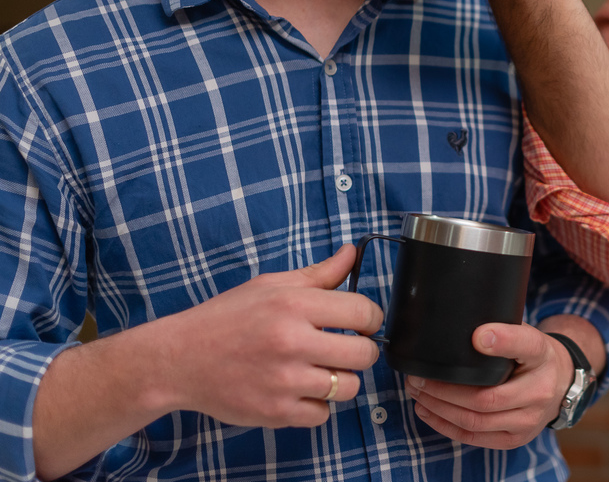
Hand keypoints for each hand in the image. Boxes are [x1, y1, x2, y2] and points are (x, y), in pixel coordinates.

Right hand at [165, 244, 383, 427]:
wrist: (178, 359)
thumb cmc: (226, 318)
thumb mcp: (271, 285)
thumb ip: (318, 274)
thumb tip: (350, 253)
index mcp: (294, 304)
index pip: (364, 312)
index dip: (371, 318)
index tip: (361, 322)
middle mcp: (292, 341)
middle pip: (364, 353)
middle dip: (361, 350)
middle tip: (344, 348)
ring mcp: (284, 380)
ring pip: (349, 387)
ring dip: (341, 380)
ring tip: (320, 369)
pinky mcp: (275, 412)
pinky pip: (322, 415)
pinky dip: (316, 406)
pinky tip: (299, 390)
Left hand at [405, 323, 573, 448]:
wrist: (560, 383)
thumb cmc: (533, 356)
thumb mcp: (526, 334)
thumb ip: (503, 330)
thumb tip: (466, 330)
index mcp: (542, 355)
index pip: (525, 346)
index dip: (502, 340)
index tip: (477, 335)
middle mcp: (539, 391)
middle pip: (487, 397)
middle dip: (445, 389)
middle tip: (418, 377)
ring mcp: (528, 421)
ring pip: (476, 421)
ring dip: (440, 409)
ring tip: (417, 393)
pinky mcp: (515, 439)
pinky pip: (474, 437)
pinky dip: (445, 425)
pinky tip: (427, 411)